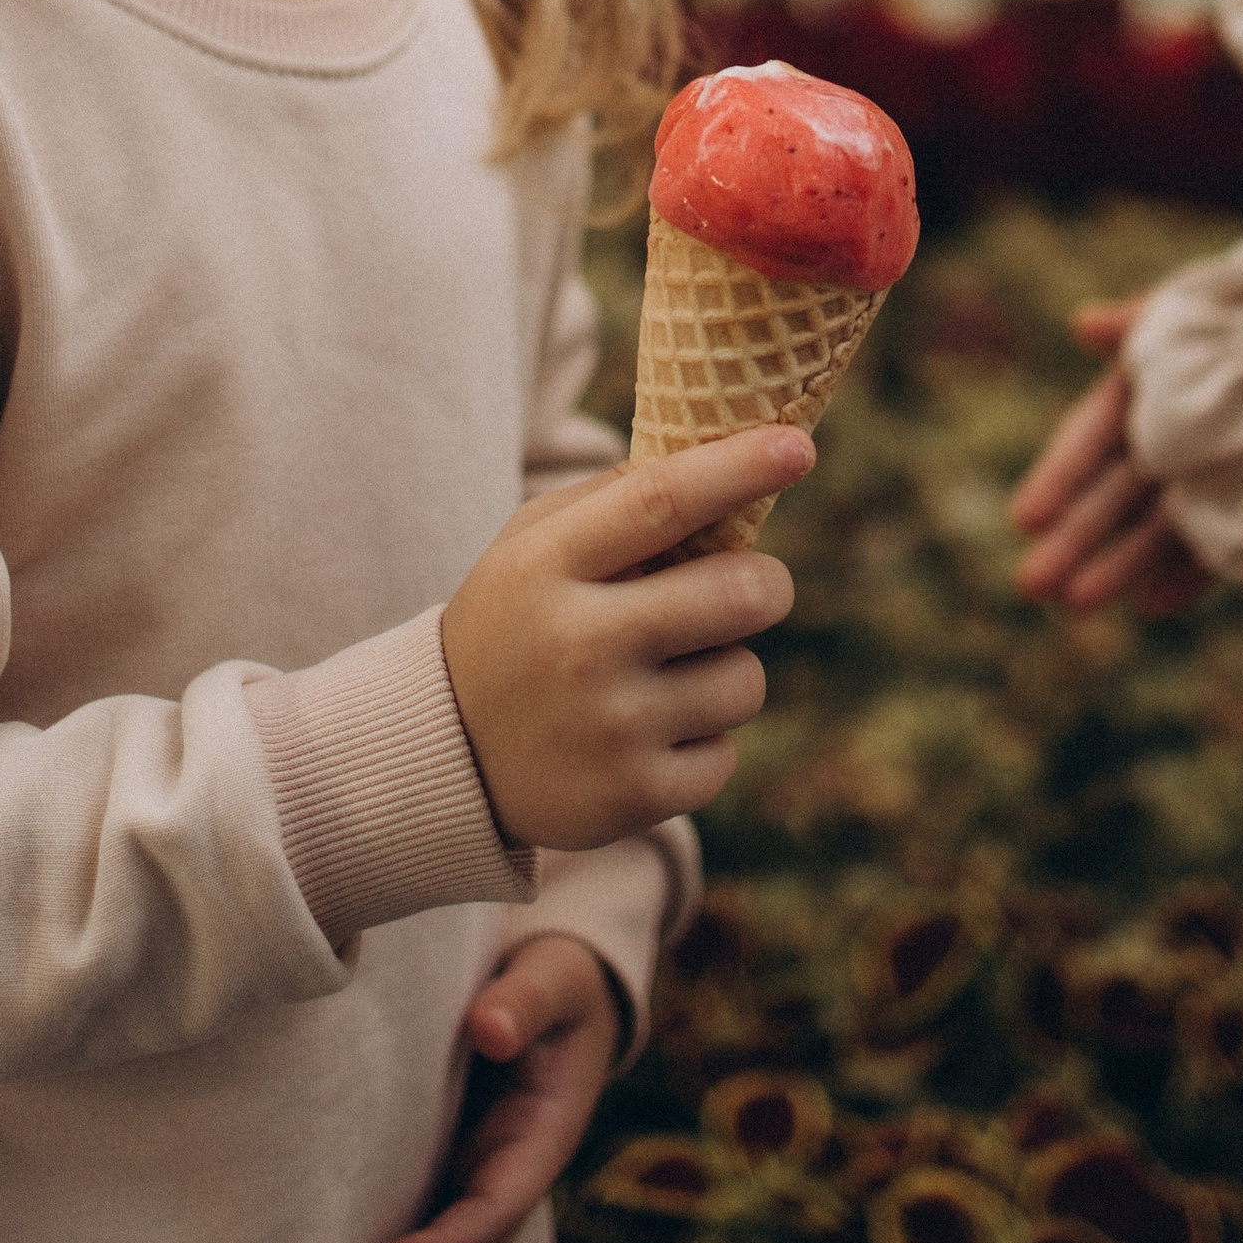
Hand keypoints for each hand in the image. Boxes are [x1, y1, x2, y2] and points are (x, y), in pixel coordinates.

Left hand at [339, 933, 615, 1242]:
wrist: (566, 994)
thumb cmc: (557, 985)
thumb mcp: (551, 982)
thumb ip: (525, 1002)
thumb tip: (489, 1028)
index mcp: (542, 1137)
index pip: (497, 1206)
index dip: (449, 1242)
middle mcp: (514, 1173)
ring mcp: (485, 1178)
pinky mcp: (456, 1172)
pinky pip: (431, 1232)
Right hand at [440, 425, 810, 850]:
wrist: (447, 754)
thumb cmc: (518, 621)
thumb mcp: (534, 544)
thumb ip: (619, 498)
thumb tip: (730, 457)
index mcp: (548, 566)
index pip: (660, 502)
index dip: (737, 469)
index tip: (796, 445)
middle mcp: (579, 646)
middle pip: (738, 594)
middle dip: (766, 584)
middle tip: (751, 585)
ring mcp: (609, 728)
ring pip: (745, 680)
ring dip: (725, 670)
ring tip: (665, 675)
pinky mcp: (633, 797)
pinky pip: (725, 754)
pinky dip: (701, 742)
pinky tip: (645, 736)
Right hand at [1011, 300, 1208, 615]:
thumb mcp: (1197, 311)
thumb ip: (1142, 326)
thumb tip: (1081, 322)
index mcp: (1145, 392)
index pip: (1090, 441)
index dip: (1058, 478)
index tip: (1024, 520)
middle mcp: (1171, 441)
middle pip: (1111, 498)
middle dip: (1071, 540)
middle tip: (1029, 586)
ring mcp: (1210, 480)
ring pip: (1152, 530)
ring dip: (1115, 566)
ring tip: (1075, 605)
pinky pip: (1214, 548)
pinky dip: (1182, 577)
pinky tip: (1149, 604)